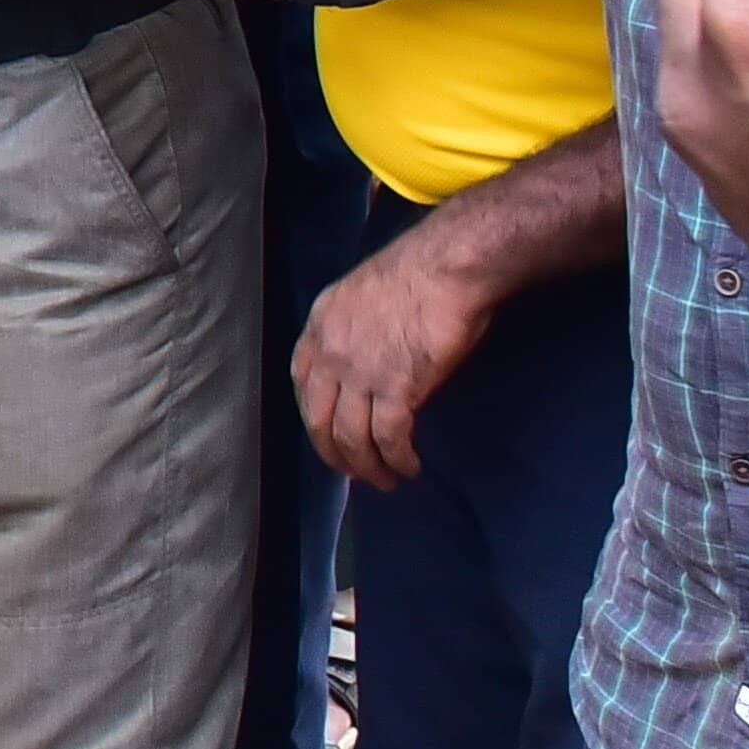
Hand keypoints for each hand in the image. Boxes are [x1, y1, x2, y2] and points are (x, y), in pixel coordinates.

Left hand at [293, 234, 502, 490]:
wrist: (446, 267)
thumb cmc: (418, 274)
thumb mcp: (361, 297)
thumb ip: (353, 334)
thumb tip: (366, 369)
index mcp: (319, 326)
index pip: (301, 384)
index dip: (314, 417)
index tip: (329, 435)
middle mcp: (330, 352)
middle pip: (318, 420)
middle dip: (335, 455)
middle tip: (355, 473)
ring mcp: (359, 372)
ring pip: (350, 436)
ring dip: (367, 467)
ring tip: (385, 481)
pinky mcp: (395, 387)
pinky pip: (388, 437)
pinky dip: (396, 458)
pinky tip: (409, 466)